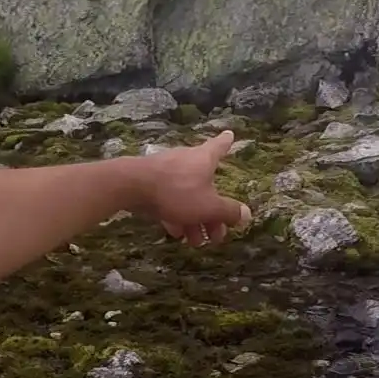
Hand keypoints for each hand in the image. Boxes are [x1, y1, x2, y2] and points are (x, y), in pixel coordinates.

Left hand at [135, 130, 252, 246]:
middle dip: (213, 211)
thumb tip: (247, 214)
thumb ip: (228, 211)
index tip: (230, 134)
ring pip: (187, 196)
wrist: (131, 186)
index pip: (220, 146)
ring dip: (194, 219)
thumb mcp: (208, 206)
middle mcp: (187, 160)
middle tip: (217, 235)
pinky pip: (169, 199)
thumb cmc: (176, 192)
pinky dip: (176, 215)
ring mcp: (167, 170)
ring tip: (196, 242)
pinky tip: (176, 233)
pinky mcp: (150, 182)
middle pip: (206, 184)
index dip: (226, 142)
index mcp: (204, 159)